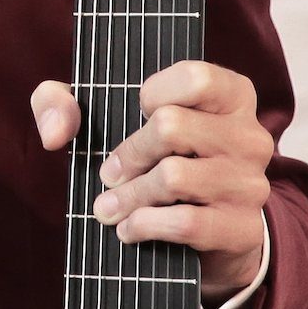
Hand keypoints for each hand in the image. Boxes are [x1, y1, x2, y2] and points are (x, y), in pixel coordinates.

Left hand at [30, 61, 271, 301]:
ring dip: (130, 195)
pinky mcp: (243, 228)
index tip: (137, 112)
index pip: (195, 77)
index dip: (154, 93)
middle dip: (127, 153)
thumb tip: (55, 131)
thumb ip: (59, 102)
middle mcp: (251, 136)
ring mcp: (251, 184)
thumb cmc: (152, 157)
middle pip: (171, 126)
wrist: (207, 231)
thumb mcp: (104, 117)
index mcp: (230, 97)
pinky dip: (145, 225)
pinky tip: (130, 229)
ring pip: (174, 177)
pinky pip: (185, 222)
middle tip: (109, 174)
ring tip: (110, 207)